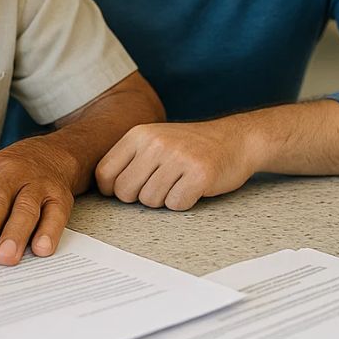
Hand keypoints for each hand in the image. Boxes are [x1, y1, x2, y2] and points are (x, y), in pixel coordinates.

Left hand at [0, 137, 78, 267]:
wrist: (52, 153)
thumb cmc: (3, 175)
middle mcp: (9, 174)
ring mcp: (37, 184)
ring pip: (25, 207)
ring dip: (14, 233)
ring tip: (4, 258)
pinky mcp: (60, 196)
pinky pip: (56, 214)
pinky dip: (49, 231)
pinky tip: (41, 249)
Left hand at [95, 119, 257, 210]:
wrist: (235, 139)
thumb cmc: (189, 146)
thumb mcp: (154, 140)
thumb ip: (128, 159)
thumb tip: (102, 188)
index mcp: (139, 134)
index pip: (104, 173)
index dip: (112, 189)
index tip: (130, 188)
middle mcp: (156, 143)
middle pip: (124, 192)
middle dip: (139, 197)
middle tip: (160, 185)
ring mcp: (178, 157)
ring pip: (149, 201)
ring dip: (163, 199)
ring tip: (178, 182)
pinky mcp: (199, 174)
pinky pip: (175, 205)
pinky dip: (183, 202)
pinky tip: (193, 187)